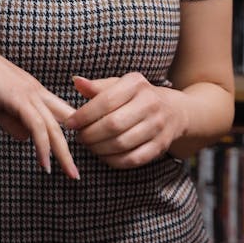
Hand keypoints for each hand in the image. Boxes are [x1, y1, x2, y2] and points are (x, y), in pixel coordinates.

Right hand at [0, 35, 79, 178]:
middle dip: (75, 147)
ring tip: (71, 174)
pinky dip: (43, 147)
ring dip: (63, 154)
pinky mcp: (19, 98)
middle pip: (67, 122)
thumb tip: (25, 139)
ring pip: (55, 127)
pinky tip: (45, 163)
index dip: (72, 132)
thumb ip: (12, 122)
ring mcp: (31, 94)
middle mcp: (39, 92)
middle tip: (79, 172)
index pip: (63, 113)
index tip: (74, 153)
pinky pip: (37, 126)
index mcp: (36, 92)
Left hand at [66, 73, 186, 168]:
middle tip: (79, 137)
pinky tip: (104, 155)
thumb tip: (76, 82)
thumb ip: (97, 86)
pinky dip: (114, 160)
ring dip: (99, 149)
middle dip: (90, 134)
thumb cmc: (136, 97)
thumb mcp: (119, 85)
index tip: (70, 123)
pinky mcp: (161, 146)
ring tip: (89, 145)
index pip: (105, 101)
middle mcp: (150, 103)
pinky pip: (133, 159)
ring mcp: (158, 126)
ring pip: (122, 144)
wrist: (173, 111)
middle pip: (113, 125)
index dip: (84, 115)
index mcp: (136, 84)